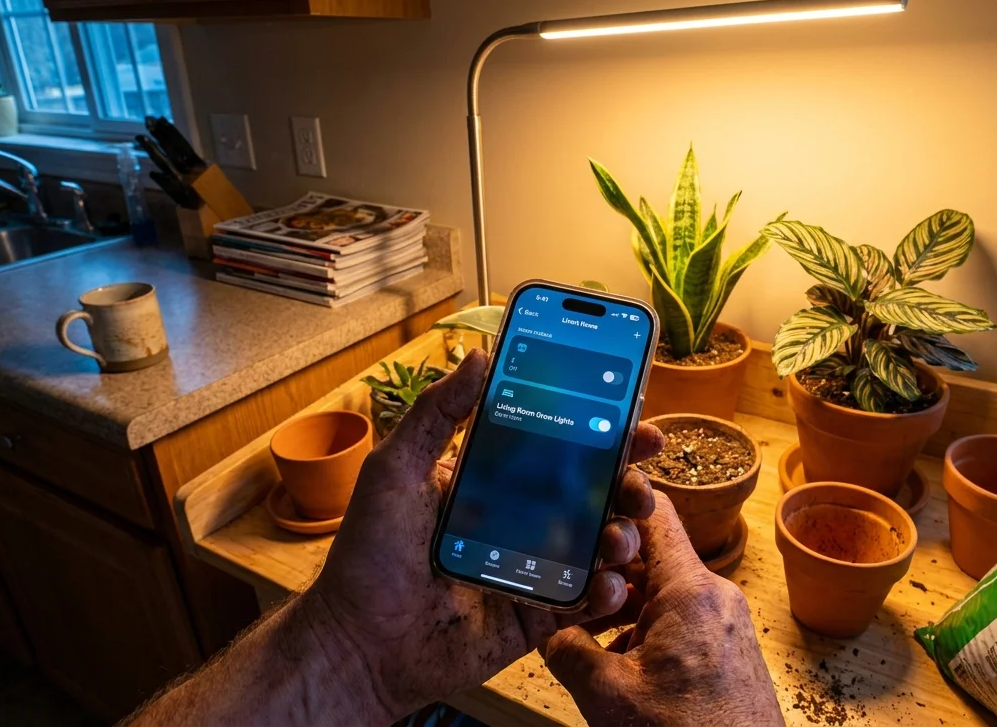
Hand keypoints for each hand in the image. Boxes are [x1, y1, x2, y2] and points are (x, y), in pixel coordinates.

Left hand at [305, 349, 664, 721]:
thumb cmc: (369, 553)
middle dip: (627, 485)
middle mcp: (520, 520)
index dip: (602, 432)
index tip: (636, 420)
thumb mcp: (396, 470)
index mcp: (493, 479)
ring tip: (618, 538)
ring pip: (597, 546)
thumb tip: (479, 354)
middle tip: (639, 485)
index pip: (558, 447)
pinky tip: (607, 583)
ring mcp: (532, 568)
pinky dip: (605, 592)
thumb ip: (438, 413)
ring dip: (622, 537)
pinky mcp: (535, 616)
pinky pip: (583, 601)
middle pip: (593, 494)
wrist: (358, 641)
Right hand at [542, 492, 782, 725]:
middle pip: (654, 557)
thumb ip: (569, 652)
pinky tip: (620, 666)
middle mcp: (716, 597)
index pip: (655, 511)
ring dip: (625, 608)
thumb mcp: (607, 697)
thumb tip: (548, 632)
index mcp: (690, 591)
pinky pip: (683, 623)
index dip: (616, 502)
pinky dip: (649, 633)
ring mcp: (727, 625)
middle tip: (567, 588)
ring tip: (587, 636)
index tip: (580, 508)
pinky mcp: (730, 652)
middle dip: (608, 572)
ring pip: (666, 594)